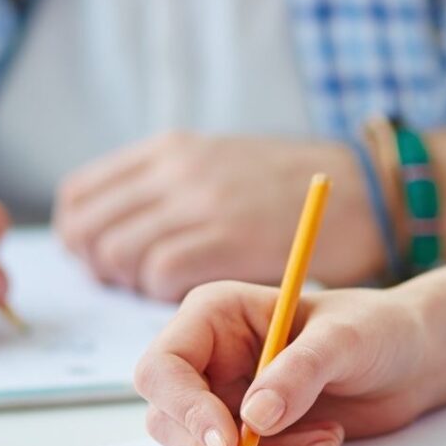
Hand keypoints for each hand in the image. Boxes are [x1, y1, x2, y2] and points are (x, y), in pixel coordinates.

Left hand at [53, 132, 383, 299]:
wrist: (365, 193)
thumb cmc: (296, 191)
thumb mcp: (221, 165)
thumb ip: (172, 191)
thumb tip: (122, 228)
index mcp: (170, 149)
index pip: (81, 194)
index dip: (81, 235)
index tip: (98, 258)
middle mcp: (176, 169)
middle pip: (87, 227)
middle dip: (97, 266)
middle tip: (128, 286)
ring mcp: (199, 200)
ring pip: (116, 252)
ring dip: (131, 285)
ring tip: (164, 292)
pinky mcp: (227, 236)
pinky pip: (159, 274)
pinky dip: (166, 294)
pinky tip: (196, 296)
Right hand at [134, 281, 437, 445]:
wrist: (411, 360)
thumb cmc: (377, 329)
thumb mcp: (344, 340)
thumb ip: (300, 372)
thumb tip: (253, 418)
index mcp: (216, 314)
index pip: (164, 367)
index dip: (185, 408)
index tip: (230, 443)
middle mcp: (210, 355)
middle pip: (170, 418)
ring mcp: (225, 396)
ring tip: (324, 441)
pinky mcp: (247, 431)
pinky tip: (326, 442)